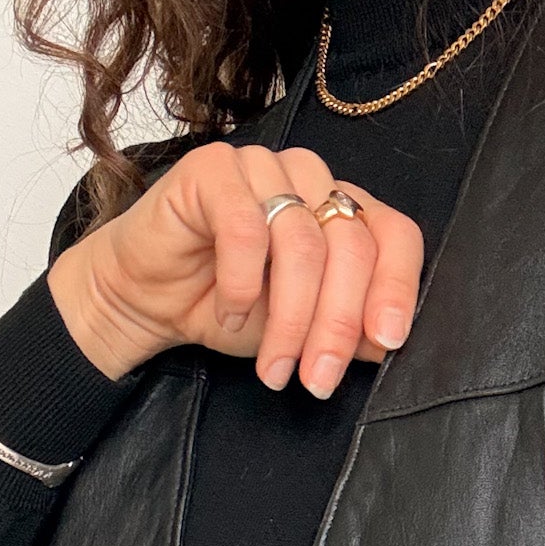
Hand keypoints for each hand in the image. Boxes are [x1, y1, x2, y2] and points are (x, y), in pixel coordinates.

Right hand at [47, 142, 423, 395]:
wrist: (146, 300)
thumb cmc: (228, 308)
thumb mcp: (302, 331)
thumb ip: (349, 331)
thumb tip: (389, 342)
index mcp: (341, 208)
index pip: (395, 235)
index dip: (398, 287)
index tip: (388, 340)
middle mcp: (310, 179)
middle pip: (351, 247)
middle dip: (337, 324)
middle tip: (318, 378)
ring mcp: (263, 167)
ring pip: (303, 243)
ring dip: (290, 318)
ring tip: (273, 366)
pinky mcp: (213, 169)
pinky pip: (245, 227)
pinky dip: (242, 284)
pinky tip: (231, 315)